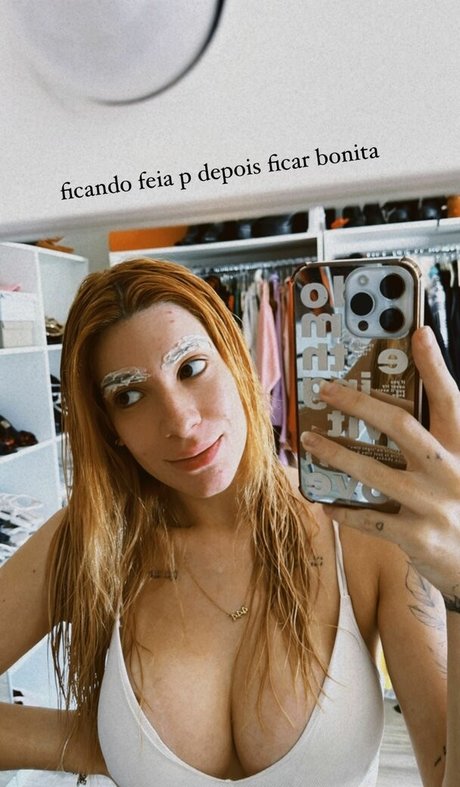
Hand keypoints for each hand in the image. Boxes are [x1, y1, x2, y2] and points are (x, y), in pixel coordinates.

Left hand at [300, 326, 459, 601]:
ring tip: (311, 441)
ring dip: (337, 454)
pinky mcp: (417, 537)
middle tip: (328, 390)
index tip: (417, 334)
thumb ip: (439, 444)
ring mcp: (433, 505)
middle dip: (360, 404)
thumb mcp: (459, 471)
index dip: (435, 366)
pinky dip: (344, 510)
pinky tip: (324, 502)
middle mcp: (449, 472)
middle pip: (401, 426)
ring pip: (375, 472)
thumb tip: (395, 417)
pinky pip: (370, 518)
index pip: (450, 400)